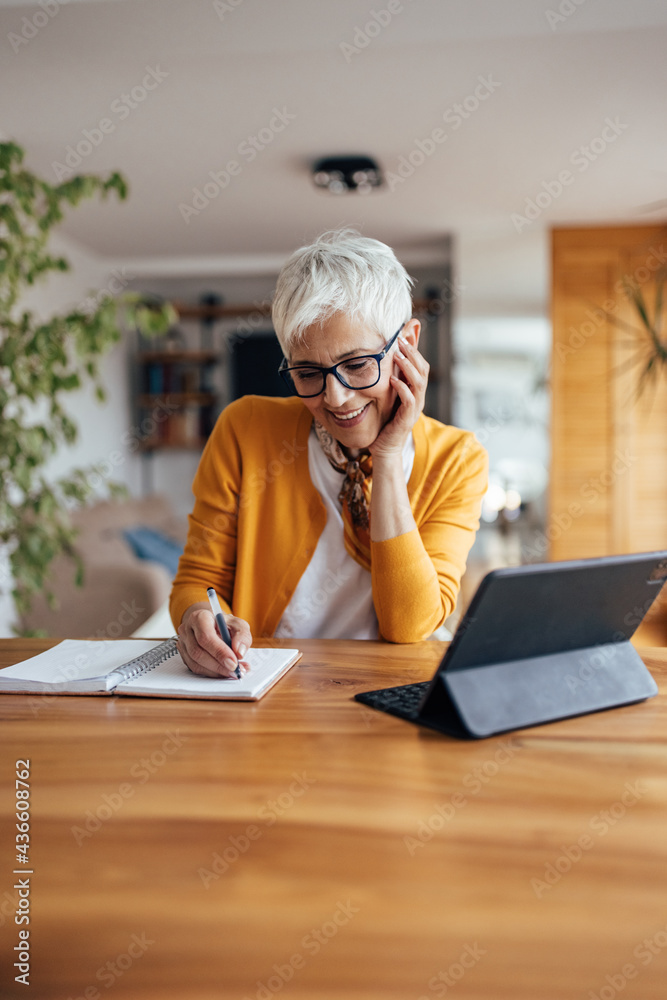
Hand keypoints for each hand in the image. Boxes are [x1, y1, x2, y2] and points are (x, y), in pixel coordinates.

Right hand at [177, 601, 252, 678]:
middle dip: (218, 665)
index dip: (219, 652)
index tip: (234, 662)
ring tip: (233, 672)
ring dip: (216, 672)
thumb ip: (242, 636)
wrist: (212, 625)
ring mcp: (183, 643)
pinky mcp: (184, 655)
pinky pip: (195, 669)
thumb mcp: (238, 625)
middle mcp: (187, 630)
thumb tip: (239, 652)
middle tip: (235, 671)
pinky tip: (224, 671)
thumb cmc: (225, 625)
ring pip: (195, 663)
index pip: (205, 637)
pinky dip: (211, 673)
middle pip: (198, 652)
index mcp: (199, 618)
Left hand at [370, 333, 428, 460]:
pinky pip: (409, 401)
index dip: (415, 351)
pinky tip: (392, 379)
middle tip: (400, 340)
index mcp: (415, 392)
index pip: (421, 367)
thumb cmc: (384, 422)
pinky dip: (402, 388)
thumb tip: (383, 361)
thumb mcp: (388, 397)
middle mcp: (418, 399)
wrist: (384, 449)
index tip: (403, 335)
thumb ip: (390, 381)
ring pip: (419, 383)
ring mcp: (414, 409)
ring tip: (397, 355)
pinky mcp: (407, 420)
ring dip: (408, 367)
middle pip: (423, 371)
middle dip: (413, 354)